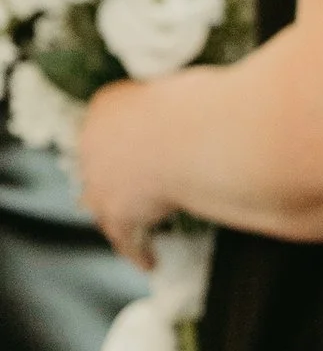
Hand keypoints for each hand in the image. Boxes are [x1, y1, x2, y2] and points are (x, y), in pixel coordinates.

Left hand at [76, 78, 185, 264]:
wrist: (196, 133)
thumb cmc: (200, 106)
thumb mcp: (179, 90)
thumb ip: (173, 104)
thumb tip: (195, 111)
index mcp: (107, 106)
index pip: (106, 127)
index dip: (123, 143)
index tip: (140, 153)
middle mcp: (93, 141)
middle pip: (97, 167)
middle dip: (113, 180)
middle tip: (137, 192)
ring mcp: (99, 179)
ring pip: (100, 204)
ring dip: (117, 218)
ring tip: (136, 231)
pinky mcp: (116, 212)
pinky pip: (125, 237)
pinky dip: (138, 251)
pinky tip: (150, 261)